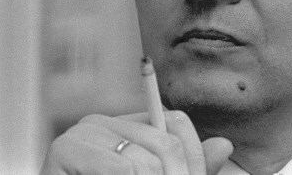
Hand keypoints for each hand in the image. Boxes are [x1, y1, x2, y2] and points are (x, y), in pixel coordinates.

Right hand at [42, 110, 232, 173]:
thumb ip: (187, 171)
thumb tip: (226, 144)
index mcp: (125, 127)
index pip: (177, 123)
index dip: (196, 159)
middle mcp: (104, 122)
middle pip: (167, 141)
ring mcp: (83, 132)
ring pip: (147, 159)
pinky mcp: (65, 149)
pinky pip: (121, 167)